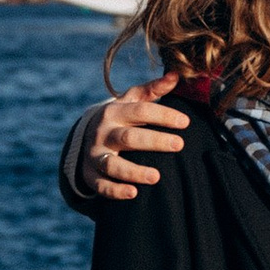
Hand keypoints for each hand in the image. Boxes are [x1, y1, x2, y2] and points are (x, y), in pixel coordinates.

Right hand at [84, 70, 191, 199]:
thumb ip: (152, 90)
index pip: (141, 110)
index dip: (163, 115)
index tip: (185, 122)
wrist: (85, 137)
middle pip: (129, 137)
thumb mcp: (130, 100)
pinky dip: (115, 191)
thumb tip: (176, 75)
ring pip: (112, 164)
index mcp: (115, 112)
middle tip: (179, 145)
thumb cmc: (118, 118)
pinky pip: (101, 186)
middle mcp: (103, 133)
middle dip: (154, 141)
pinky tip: (133, 193)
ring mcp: (95, 154)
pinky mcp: (90, 175)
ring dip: (133, 171)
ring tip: (156, 177)